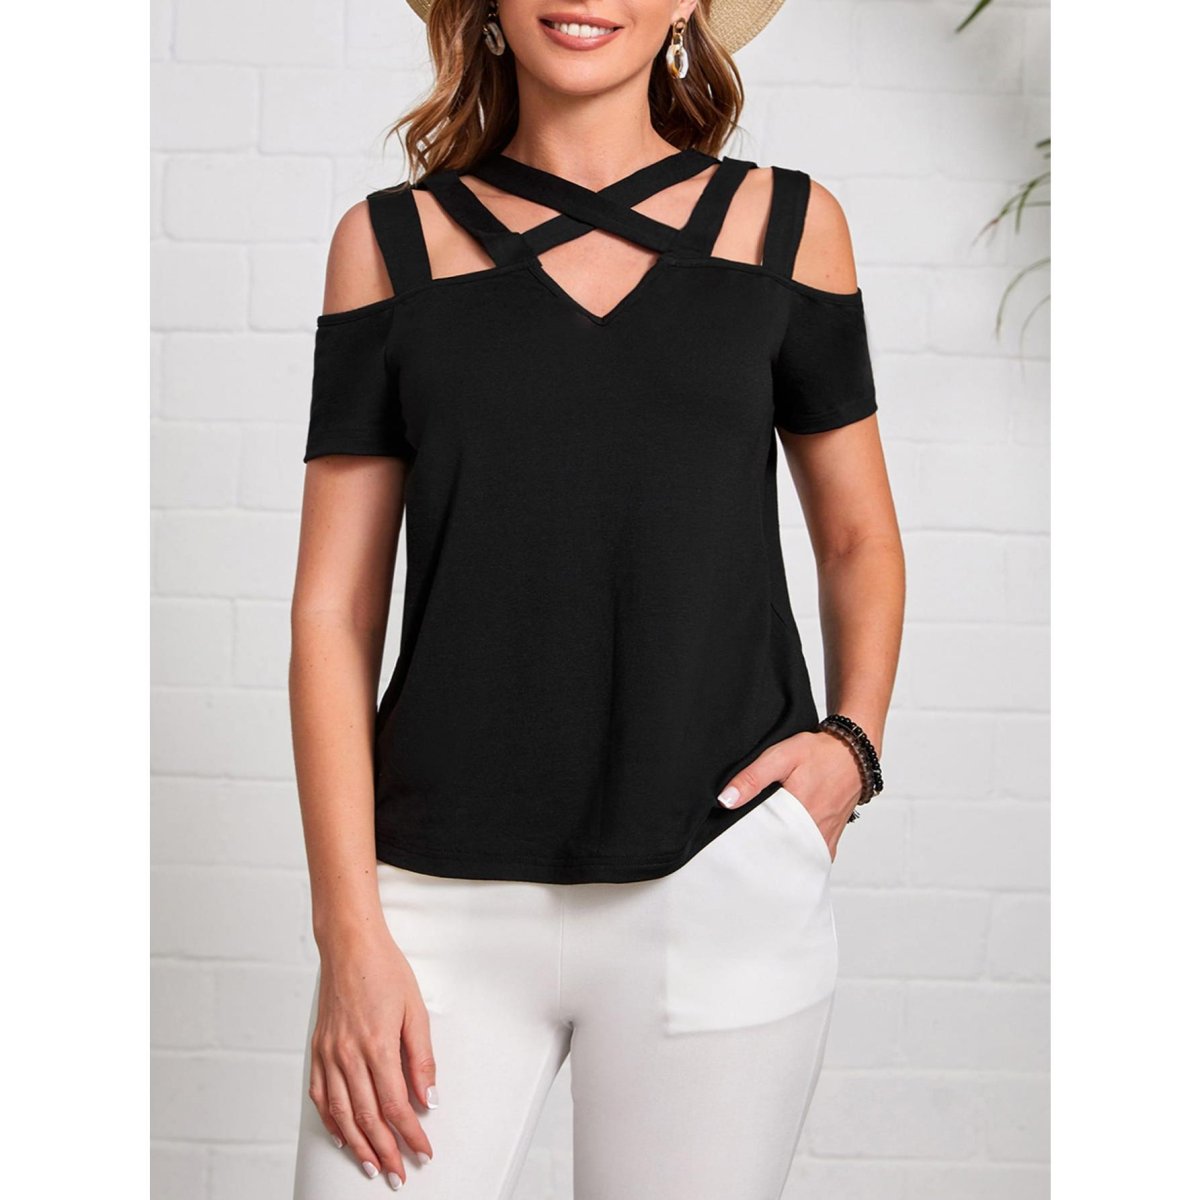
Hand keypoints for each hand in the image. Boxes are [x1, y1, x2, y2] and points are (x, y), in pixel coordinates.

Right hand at [309, 932, 437, 1187]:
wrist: (349, 946)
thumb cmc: (384, 970)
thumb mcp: (416, 1010)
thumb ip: (421, 1058)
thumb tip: (429, 1096)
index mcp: (377, 1044)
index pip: (395, 1104)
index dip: (410, 1133)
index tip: (422, 1150)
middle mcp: (348, 1054)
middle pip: (368, 1117)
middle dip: (385, 1150)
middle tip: (398, 1172)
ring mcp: (329, 1054)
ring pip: (342, 1113)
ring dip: (358, 1145)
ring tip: (371, 1165)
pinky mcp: (318, 1050)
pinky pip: (321, 1096)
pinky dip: (332, 1122)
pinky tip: (343, 1136)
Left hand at [716, 730, 862, 861]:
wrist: (852, 753)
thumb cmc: (820, 753)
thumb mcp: (781, 756)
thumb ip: (753, 777)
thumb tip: (727, 799)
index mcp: (800, 813)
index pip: (765, 841)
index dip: (747, 842)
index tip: (734, 841)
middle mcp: (815, 831)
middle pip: (780, 853)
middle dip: (761, 852)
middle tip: (744, 846)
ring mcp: (825, 838)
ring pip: (796, 857)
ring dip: (779, 854)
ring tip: (762, 847)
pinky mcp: (830, 839)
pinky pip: (810, 855)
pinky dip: (797, 853)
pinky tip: (784, 846)